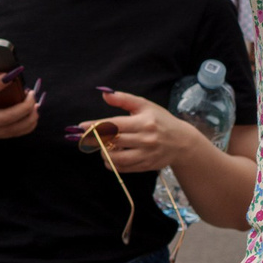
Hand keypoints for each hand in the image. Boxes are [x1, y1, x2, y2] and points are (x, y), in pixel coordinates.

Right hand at [0, 71, 40, 145]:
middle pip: (6, 117)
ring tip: (35, 103)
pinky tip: (33, 114)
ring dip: (30, 116)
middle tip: (31, 93)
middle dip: (24, 105)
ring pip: (14, 128)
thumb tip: (3, 73)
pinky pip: (14, 133)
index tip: (13, 72)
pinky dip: (27, 124)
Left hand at [72, 91, 200, 170]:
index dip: (96, 126)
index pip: (114, 124)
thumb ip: (124, 99)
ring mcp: (146, 154)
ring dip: (104, 153)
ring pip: (116, 158)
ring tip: (103, 147)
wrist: (182, 142)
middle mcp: (145, 139)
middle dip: (97, 139)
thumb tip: (104, 93)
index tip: (81, 127)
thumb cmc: (161, 120)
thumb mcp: (145, 105)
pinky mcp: (146, 166)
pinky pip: (123, 168)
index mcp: (144, 122)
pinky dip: (112, 164)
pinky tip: (110, 156)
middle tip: (88, 137)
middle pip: (113, 141)